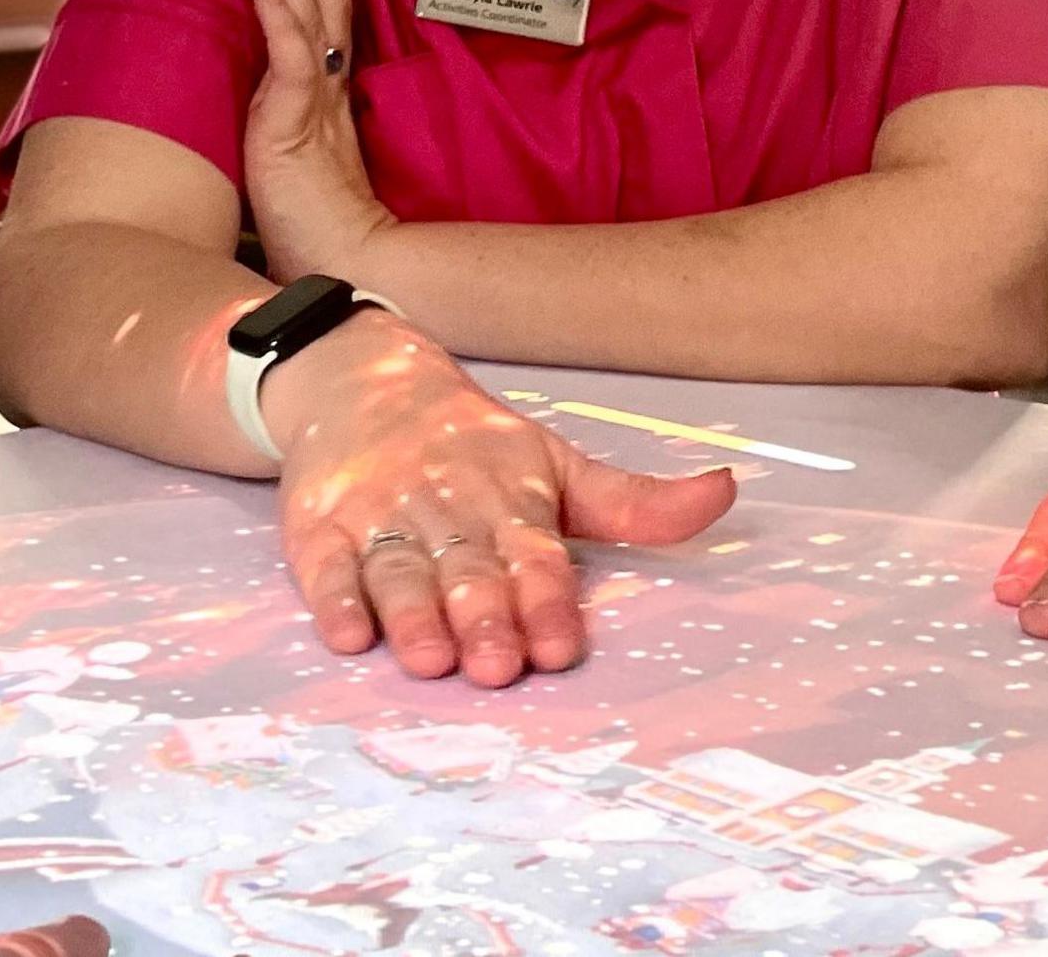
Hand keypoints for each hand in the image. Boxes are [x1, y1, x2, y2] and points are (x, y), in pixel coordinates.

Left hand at [242, 0, 393, 282]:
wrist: (343, 273)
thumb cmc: (318, 233)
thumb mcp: (298, 163)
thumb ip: (292, 126)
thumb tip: (272, 99)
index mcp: (330, 99)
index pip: (330, 16)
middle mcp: (327, 94)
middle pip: (325, 1)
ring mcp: (315, 108)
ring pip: (308, 17)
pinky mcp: (297, 130)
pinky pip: (292, 64)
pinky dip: (279, 22)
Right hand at [269, 309, 737, 686]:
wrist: (358, 380)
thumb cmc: (470, 444)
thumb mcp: (556, 463)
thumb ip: (635, 501)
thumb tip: (728, 491)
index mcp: (509, 497)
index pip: (534, 554)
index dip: (546, 601)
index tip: (559, 646)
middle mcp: (445, 507)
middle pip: (467, 568)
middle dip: (483, 615)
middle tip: (497, 666)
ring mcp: (379, 516)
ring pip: (399, 571)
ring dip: (414, 616)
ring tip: (430, 660)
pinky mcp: (320, 526)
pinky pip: (325, 566)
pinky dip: (335, 599)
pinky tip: (348, 633)